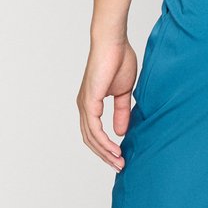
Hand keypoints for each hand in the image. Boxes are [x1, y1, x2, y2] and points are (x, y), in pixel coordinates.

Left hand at [77, 38, 137, 171]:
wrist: (113, 42)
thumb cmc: (118, 59)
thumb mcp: (123, 92)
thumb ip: (121, 111)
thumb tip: (121, 132)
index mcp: (91, 103)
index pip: (95, 132)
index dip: (106, 147)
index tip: (120, 156)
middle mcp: (84, 106)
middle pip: (91, 140)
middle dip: (105, 155)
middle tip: (120, 165)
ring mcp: (85, 104)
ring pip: (91, 137)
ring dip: (106, 152)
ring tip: (120, 161)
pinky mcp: (89, 101)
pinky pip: (94, 128)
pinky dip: (104, 141)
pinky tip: (116, 148)